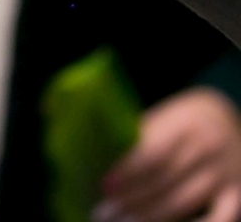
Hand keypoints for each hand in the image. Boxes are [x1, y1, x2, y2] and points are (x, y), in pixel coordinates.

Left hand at [102, 87, 240, 221]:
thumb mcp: (167, 117)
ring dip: (151, 216)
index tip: (105, 187)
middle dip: (132, 200)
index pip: (154, 153)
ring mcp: (226, 174)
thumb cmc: (186, 121)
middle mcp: (209, 149)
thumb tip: (102, 161)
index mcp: (186, 125)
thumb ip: (143, 138)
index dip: (128, 173)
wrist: (231, 120)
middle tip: (104, 212)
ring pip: (184, 202)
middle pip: (165, 181)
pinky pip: (218, 218)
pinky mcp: (238, 194)